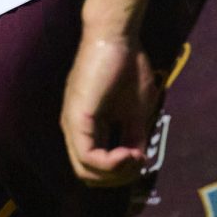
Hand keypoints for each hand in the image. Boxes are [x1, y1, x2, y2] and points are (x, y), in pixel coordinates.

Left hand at [63, 31, 161, 185]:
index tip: (143, 158)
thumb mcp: (136, 111)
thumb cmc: (127, 67)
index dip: (122, 173)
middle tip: (140, 162)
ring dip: (115, 174)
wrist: (117, 37)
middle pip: (89, 176)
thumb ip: (133, 136)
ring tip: (135, 157)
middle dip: (118, 178)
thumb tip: (138, 160)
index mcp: (88, 128)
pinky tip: (128, 153)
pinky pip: (87, 157)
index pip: (97, 167)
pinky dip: (110, 164)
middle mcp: (75, 130)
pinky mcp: (77, 119)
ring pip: (85, 172)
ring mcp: (73, 125)